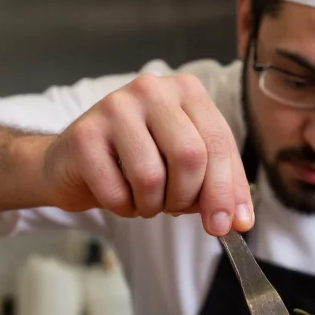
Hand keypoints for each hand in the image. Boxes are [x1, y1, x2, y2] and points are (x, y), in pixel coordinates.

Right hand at [40, 73, 253, 235]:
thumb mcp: (186, 166)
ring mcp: (114, 107)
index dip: (226, 190)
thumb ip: (219, 187)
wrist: (74, 161)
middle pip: (190, 156)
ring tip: (144, 198)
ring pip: (151, 176)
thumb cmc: (138, 160)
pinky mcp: (84, 135)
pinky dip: (123, 207)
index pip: (218, 143)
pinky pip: (116, 191)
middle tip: (175, 208)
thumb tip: (240, 221)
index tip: (226, 225)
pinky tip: (119, 194)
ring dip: (152, 204)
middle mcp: (151, 89)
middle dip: (186, 197)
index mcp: (186, 90)